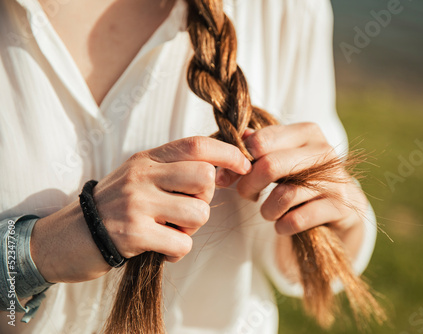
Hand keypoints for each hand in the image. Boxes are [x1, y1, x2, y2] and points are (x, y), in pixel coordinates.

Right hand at [31, 137, 251, 282]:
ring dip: (191, 228)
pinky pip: (183, 243)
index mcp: (146, 159)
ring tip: (170, 229)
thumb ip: (172, 169)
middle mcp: (141, 176)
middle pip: (204, 177)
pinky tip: (162, 248)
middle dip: (205, 198)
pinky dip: (178, 250)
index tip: (244, 165)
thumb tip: (220, 169)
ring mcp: (137, 203)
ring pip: (198, 212)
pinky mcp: (134, 234)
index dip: (227, 153)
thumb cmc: (113, 207)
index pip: (196, 145)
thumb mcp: (139, 176)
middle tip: (186, 208)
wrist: (68, 237)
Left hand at [216, 123, 366, 254]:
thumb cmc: (300, 178)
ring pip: (285, 195)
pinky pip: (298, 219)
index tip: (230, 176)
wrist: (337, 208)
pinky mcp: (340, 206)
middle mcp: (323, 151)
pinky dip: (282, 226)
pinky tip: (282, 225)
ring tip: (267, 212)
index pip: (261, 141)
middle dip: (249, 185)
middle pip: (271, 165)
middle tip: (246, 195)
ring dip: (267, 210)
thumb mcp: (279, 158)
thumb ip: (256, 148)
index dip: (238, 161)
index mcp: (306, 133)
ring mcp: (334, 179)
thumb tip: (234, 141)